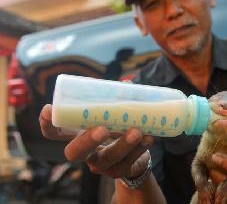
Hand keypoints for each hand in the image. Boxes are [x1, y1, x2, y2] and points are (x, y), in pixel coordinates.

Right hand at [39, 104, 153, 178]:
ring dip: (123, 145)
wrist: (135, 154)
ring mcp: (101, 164)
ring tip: (137, 132)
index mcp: (78, 134)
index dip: (48, 123)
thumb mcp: (114, 112)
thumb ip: (117, 99)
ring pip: (108, 159)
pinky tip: (149, 138)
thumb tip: (127, 85)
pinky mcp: (120, 171)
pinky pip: (128, 163)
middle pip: (74, 153)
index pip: (54, 132)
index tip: (49, 108)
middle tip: (102, 129)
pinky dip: (140, 149)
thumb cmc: (118, 127)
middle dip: (87, 141)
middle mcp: (86, 152)